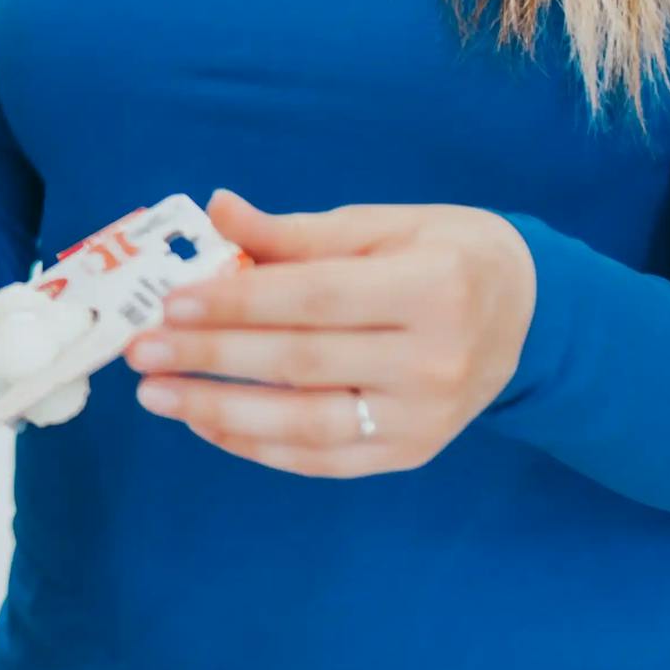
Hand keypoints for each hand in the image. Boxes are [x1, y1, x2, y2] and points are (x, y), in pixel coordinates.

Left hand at [127, 191, 536, 478]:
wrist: (527, 314)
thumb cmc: (444, 256)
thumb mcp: (382, 226)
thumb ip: (296, 232)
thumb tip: (217, 211)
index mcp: (433, 287)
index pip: (314, 298)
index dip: (237, 302)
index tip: (171, 302)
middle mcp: (435, 360)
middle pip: (302, 362)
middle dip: (210, 357)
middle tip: (141, 351)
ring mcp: (425, 417)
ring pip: (306, 423)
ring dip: (219, 411)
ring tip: (156, 394)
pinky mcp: (411, 453)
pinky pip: (321, 458)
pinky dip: (257, 444)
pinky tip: (205, 421)